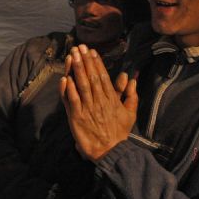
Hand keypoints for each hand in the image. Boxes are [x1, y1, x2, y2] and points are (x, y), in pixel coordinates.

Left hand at [59, 44, 137, 161]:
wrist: (111, 152)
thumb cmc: (120, 133)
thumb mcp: (130, 113)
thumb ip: (131, 95)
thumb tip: (132, 80)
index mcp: (111, 99)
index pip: (103, 76)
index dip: (96, 63)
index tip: (92, 51)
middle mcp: (99, 101)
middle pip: (91, 77)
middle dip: (85, 61)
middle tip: (79, 47)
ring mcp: (88, 109)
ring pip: (82, 85)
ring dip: (76, 69)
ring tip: (72, 56)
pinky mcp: (78, 118)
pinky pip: (72, 101)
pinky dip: (68, 89)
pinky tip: (65, 78)